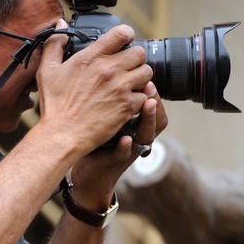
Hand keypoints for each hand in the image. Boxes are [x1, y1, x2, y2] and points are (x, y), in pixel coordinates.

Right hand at [35, 19, 153, 156]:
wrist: (62, 134)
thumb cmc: (54, 105)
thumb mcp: (47, 71)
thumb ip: (54, 44)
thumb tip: (60, 25)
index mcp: (91, 58)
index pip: (122, 33)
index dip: (126, 35)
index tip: (124, 42)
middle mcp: (109, 70)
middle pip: (139, 53)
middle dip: (134, 59)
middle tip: (126, 68)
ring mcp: (120, 88)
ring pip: (146, 73)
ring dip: (139, 78)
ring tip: (128, 85)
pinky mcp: (127, 106)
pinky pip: (145, 96)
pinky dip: (138, 99)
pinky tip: (127, 103)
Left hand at [70, 82, 168, 205]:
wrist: (85, 171)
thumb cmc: (94, 140)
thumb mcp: (105, 117)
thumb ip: (112, 99)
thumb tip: (113, 71)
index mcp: (136, 124)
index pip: (153, 105)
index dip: (153, 92)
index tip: (146, 75)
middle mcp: (137, 136)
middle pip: (158, 120)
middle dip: (156, 101)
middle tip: (149, 85)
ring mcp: (128, 149)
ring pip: (146, 135)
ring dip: (148, 120)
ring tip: (147, 104)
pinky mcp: (114, 161)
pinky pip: (123, 154)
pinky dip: (125, 147)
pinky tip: (125, 139)